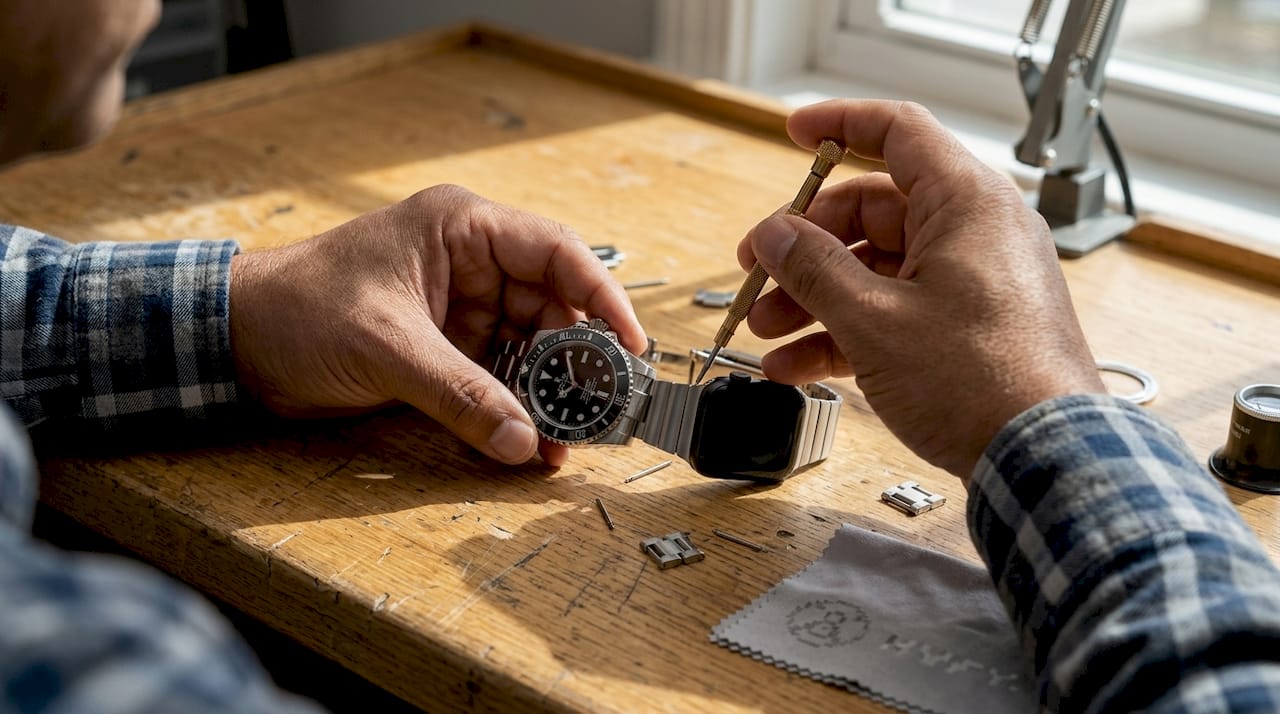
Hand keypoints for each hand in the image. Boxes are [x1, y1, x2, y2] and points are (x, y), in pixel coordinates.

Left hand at [229, 184, 646, 466]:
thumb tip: (519, 440)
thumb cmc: (298, 308)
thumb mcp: (386, 346)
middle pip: (552, 309)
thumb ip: (458, 393)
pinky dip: (515, 411)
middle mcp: (471, 265)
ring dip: (549, 396)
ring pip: (530, 351)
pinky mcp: (447, 350)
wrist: (234, 341)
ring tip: (570, 441)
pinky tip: (531, 444)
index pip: (556, 253)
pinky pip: (498, 380)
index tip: (632, 347)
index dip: (603, 297)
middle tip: (603, 412)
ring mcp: (462, 310)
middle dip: (578, 363)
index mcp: (462, 229)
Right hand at [736, 100, 1103, 477]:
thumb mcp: (874, 319)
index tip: (794, 133)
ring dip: (813, 296)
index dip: (839, 124)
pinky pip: (893, 310)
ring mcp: (972, 282)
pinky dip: (844, 331)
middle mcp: (973, 233)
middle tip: (757, 271)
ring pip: (875, 268)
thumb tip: (774, 235)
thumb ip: (814, 269)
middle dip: (804, 246)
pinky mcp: (967, 327)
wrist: (1041, 457)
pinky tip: (796, 364)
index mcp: (965, 204)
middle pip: (871, 212)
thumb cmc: (981, 381)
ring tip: (766, 329)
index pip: (898, 133)